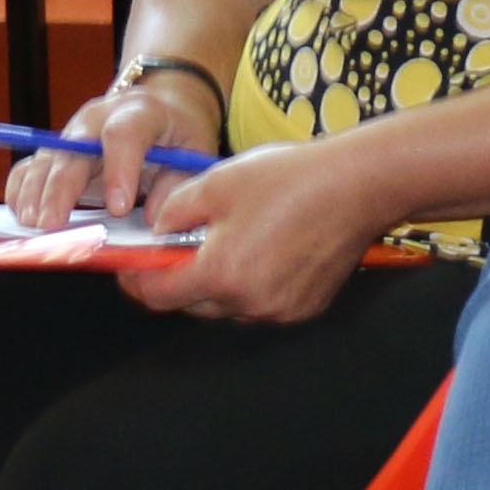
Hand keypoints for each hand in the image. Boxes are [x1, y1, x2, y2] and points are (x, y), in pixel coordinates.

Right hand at [7, 67, 223, 227]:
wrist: (160, 105)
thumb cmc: (177, 132)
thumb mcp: (194, 151)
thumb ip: (176, 184)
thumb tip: (153, 220)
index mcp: (139, 112)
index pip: (124, 134)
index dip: (119, 169)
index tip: (119, 208)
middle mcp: (98, 117)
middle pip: (72, 150)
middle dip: (61, 190)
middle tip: (54, 225)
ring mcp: (72, 132)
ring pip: (45, 159)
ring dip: (35, 193)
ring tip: (33, 224)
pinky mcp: (56, 149)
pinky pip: (30, 167)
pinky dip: (21, 190)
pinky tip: (20, 213)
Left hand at [139, 134, 398, 326]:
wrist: (359, 186)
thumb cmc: (291, 179)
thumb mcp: (217, 182)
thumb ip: (174, 211)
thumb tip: (157, 232)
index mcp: (222, 274)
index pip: (158, 294)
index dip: (137, 279)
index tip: (129, 264)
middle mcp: (249, 303)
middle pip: (192, 305)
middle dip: (178, 277)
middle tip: (178, 244)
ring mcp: (280, 310)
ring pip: (227, 307)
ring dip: (217, 282)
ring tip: (230, 240)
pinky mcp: (304, 308)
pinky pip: (261, 305)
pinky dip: (251, 285)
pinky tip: (264, 250)